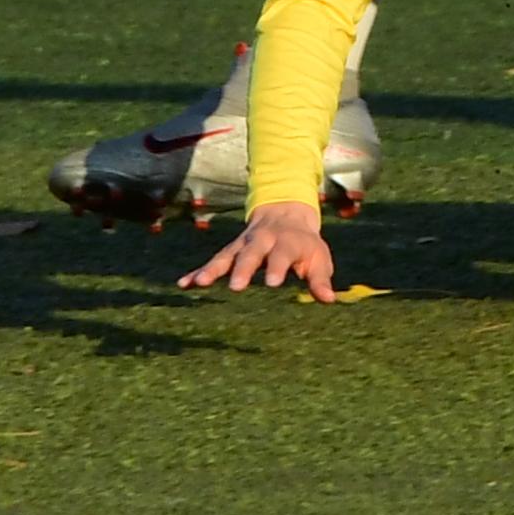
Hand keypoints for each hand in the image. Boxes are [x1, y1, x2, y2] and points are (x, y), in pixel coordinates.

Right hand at [179, 203, 341, 297]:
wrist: (285, 214)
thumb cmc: (304, 245)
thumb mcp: (318, 257)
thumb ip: (320, 278)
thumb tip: (329, 300)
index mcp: (286, 242)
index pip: (281, 255)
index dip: (276, 267)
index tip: (272, 283)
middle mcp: (261, 241)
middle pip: (250, 254)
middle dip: (243, 269)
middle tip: (237, 287)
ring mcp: (242, 245)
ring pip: (226, 256)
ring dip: (213, 270)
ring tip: (200, 284)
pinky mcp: (229, 251)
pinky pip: (212, 262)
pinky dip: (198, 272)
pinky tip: (184, 284)